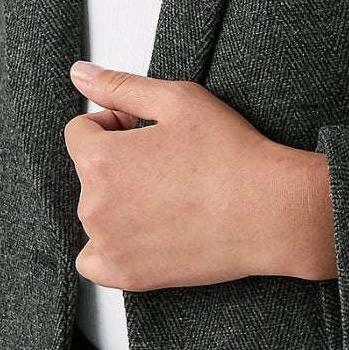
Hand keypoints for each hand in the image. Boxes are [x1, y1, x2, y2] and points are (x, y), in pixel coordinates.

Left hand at [65, 60, 337, 290]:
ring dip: (119, 201)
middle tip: (168, 164)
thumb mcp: (176, 99)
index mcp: (100, 159)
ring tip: (169, 196)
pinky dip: (113, 246)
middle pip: (89, 173)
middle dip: (119, 162)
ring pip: (95, 212)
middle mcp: (94, 205)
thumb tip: (79, 74)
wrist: (269, 211)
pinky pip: (94, 259)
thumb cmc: (230, 154)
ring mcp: (108, 245)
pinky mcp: (126, 275)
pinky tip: (149, 231)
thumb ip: (119, 85)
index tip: (145, 131)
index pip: (80, 131)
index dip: (115, 124)